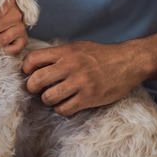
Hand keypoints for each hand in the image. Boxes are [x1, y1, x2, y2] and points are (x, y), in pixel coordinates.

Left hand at [22, 40, 142, 115]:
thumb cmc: (101, 55)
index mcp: (66, 51)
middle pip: (37, 79)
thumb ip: (59, 55)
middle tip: (38, 89)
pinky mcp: (89, 97)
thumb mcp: (78, 47)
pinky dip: (61, 109)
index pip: (33, 59)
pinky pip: (64, 109)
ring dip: (47, 100)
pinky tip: (67, 104)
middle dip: (32, 87)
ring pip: (48, 97)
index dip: (27, 68)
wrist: (129, 62)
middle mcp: (71, 66)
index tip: (31, 73)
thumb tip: (36, 64)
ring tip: (54, 97)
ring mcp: (80, 82)